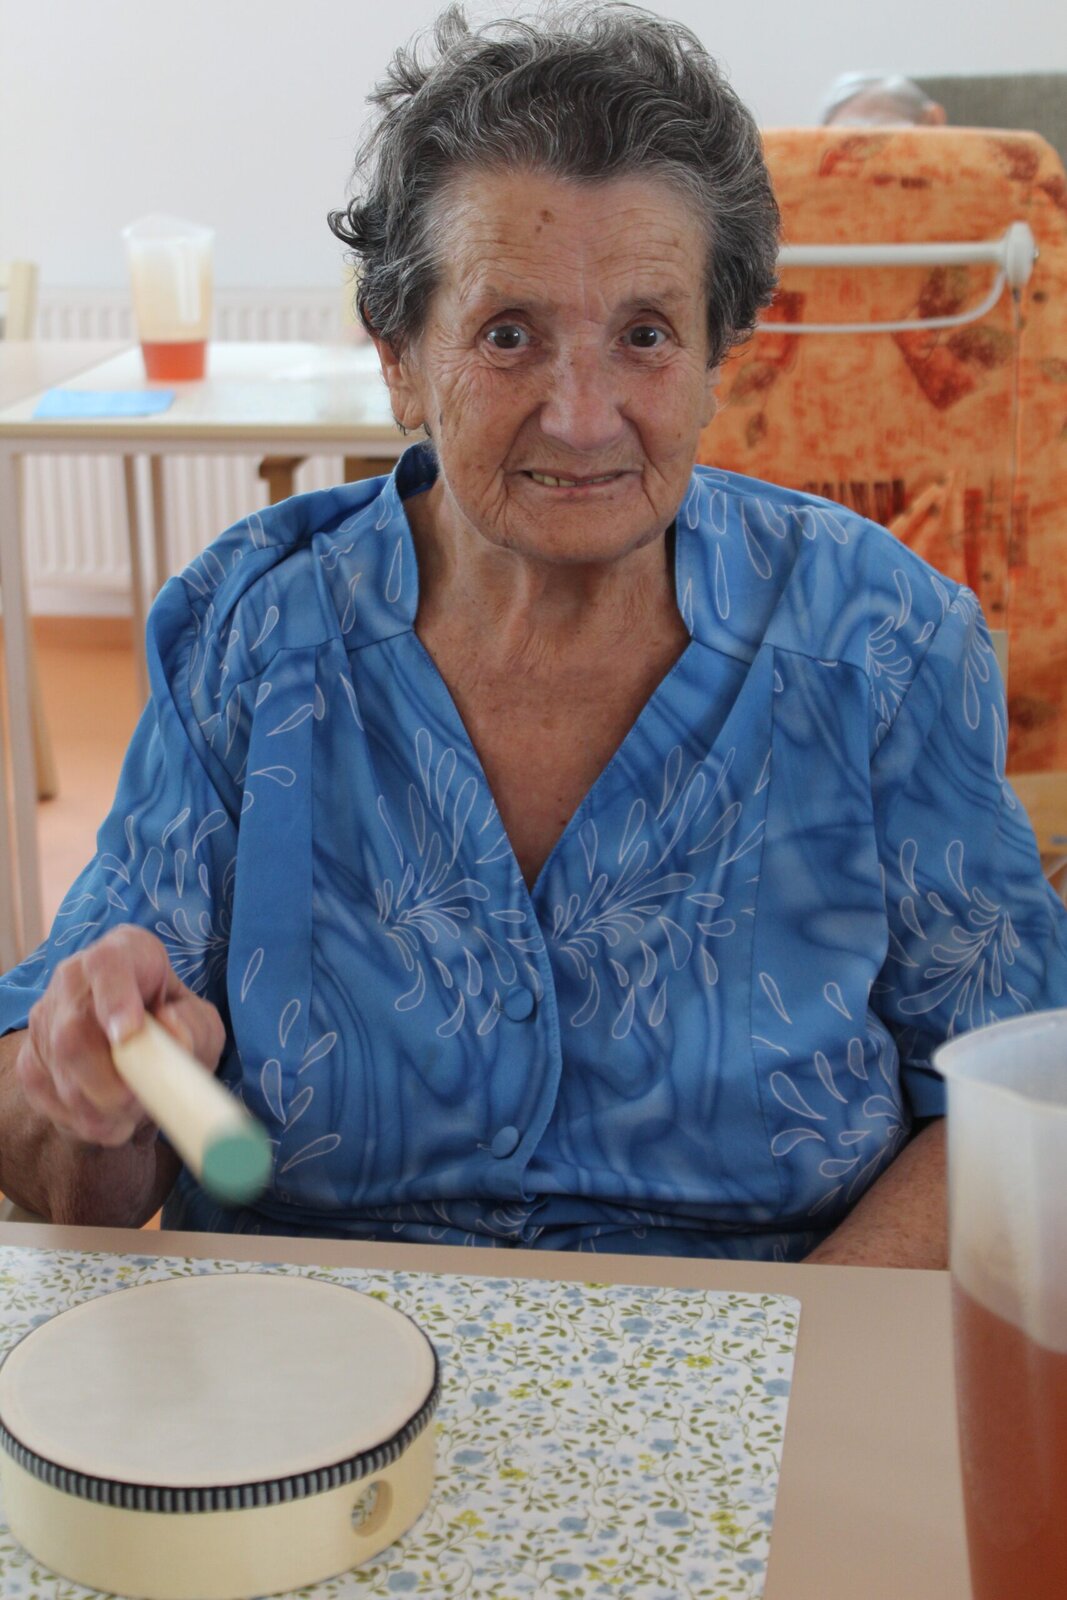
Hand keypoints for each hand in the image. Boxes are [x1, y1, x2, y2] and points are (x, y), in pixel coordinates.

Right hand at [17, 925, 225, 1148]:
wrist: (144, 1040)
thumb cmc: (175, 1023)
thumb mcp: (201, 1022)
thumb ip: (193, 1026)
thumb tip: (171, 1034)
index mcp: (124, 954)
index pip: (108, 966)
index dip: (115, 1000)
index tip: (127, 1035)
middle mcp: (74, 980)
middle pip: (73, 1033)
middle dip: (110, 1084)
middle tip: (139, 1104)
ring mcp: (45, 1018)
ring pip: (59, 1074)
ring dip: (100, 1110)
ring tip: (132, 1113)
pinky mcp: (30, 1056)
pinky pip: (48, 1097)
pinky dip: (82, 1120)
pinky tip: (107, 1116)